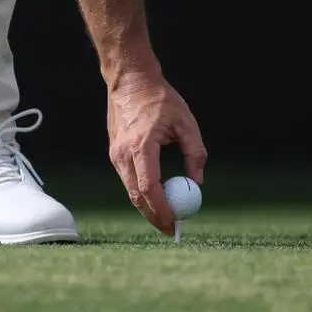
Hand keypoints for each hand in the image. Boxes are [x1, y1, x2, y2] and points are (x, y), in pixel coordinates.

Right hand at [107, 72, 207, 235]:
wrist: (130, 82)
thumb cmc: (160, 99)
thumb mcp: (186, 122)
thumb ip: (195, 152)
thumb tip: (197, 182)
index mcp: (141, 146)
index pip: (149, 188)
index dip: (162, 209)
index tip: (175, 223)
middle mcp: (123, 154)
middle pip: (137, 196)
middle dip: (153, 216)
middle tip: (171, 229)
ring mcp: (115, 155)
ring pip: (130, 191)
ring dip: (147, 207)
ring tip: (166, 217)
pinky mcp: (114, 153)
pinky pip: (128, 180)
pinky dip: (140, 193)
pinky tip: (155, 198)